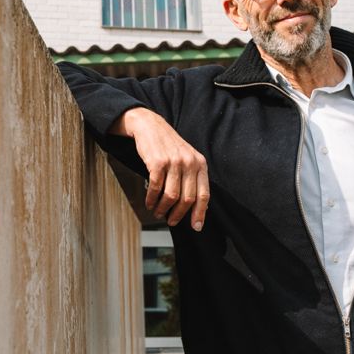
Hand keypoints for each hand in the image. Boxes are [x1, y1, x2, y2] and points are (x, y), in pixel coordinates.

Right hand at [113, 108, 208, 230]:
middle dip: (178, 214)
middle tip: (170, 221)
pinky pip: (155, 188)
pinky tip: (149, 203)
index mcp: (200, 164)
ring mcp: (174, 162)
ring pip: (171, 196)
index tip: (196, 227)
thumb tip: (195, 207)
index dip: (200, 213)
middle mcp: (190, 163)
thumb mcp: (187, 158)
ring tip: (158, 212)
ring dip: (163, 208)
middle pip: (187, 199)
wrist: (150, 126)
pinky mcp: (158, 162)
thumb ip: (192, 178)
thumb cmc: (168, 146)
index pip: (204, 195)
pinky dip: (151, 199)